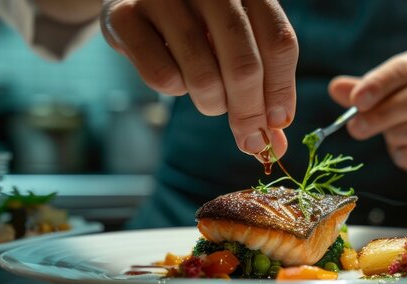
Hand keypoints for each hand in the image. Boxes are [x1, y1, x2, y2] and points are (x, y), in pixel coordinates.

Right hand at [101, 0, 298, 158]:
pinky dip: (174, 90)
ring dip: (211, 103)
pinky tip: (174, 74)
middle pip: (244, 67)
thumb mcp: (235, 42)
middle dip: (249, 113)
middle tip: (250, 139)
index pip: (278, 43)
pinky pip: (163, 77)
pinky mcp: (125, 16)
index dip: (282, 90)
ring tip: (209, 97)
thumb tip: (276, 145)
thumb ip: (261, 85)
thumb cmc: (198, 26)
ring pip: (204, 78)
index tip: (278, 123)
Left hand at [329, 48, 406, 172]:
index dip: (379, 84)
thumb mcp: (382, 87)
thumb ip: (360, 89)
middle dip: (384, 114)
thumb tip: (335, 88)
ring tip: (386, 137)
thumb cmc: (402, 98)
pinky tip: (397, 153)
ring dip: (397, 135)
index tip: (356, 100)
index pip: (405, 69)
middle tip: (355, 128)